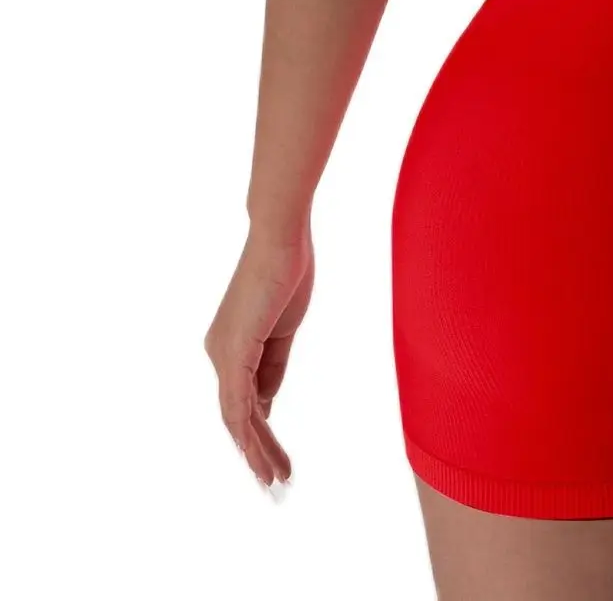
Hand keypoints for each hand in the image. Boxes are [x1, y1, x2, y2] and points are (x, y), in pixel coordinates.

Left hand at [204, 225, 313, 491]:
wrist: (281, 238)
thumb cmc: (287, 270)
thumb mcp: (284, 328)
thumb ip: (273, 365)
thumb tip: (265, 404)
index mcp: (232, 345)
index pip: (243, 399)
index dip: (257, 431)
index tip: (274, 455)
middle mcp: (220, 353)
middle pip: (237, 415)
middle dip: (257, 451)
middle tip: (276, 480)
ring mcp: (223, 354)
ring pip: (236, 417)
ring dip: (256, 451)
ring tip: (275, 479)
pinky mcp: (234, 352)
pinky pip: (239, 402)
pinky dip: (250, 432)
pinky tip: (261, 454)